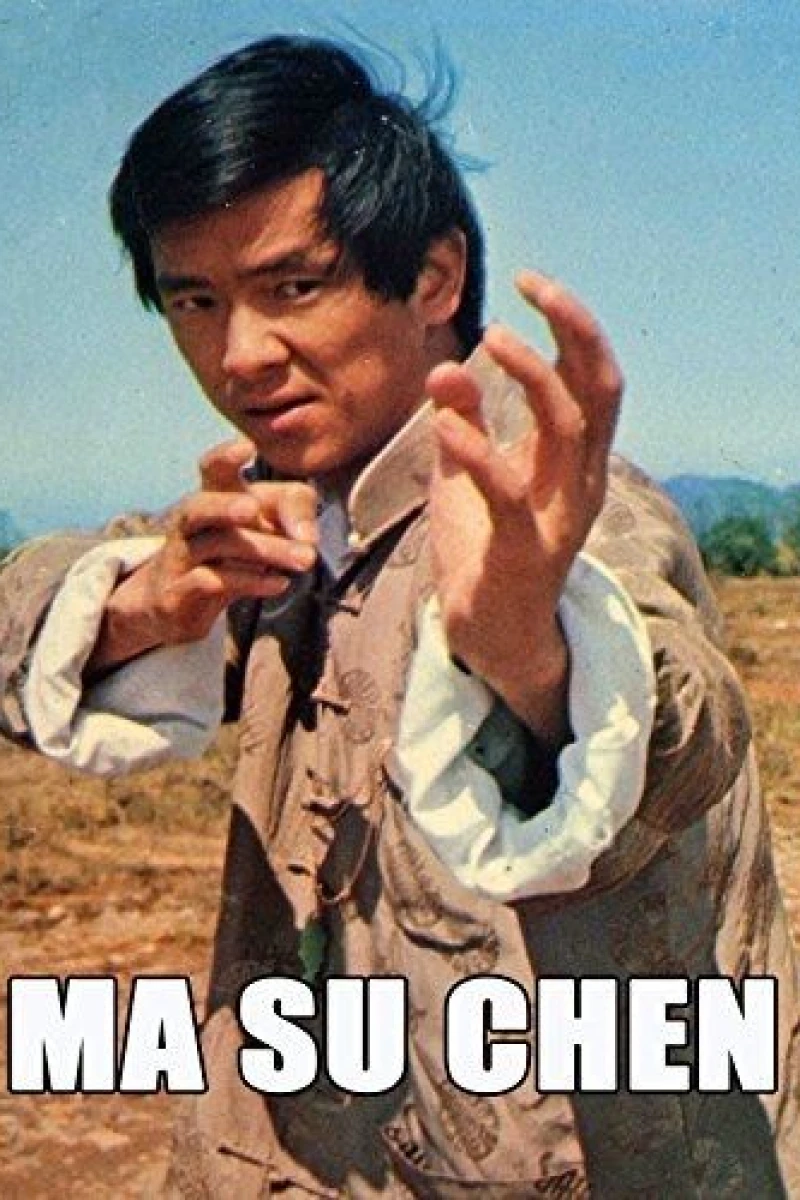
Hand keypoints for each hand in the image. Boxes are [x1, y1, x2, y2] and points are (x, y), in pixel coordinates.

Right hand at [87, 440, 317, 673]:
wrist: (173, 606)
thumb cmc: (226, 558)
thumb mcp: (260, 530)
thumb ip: (292, 515)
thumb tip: (309, 536)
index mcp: (212, 500)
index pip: (212, 470)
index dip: (225, 456)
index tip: (248, 447)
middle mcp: (191, 525)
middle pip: (199, 506)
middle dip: (225, 505)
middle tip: (252, 509)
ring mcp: (180, 560)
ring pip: (216, 547)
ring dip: (264, 550)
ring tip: (306, 558)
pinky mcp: (177, 595)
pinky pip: (208, 583)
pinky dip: (248, 582)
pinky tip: (280, 583)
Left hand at [426, 272, 621, 744]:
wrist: (489, 635)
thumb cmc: (482, 547)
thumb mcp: (466, 474)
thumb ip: (462, 422)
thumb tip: (445, 367)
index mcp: (573, 460)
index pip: (591, 379)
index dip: (571, 326)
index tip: (531, 281)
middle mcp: (581, 482)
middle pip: (600, 391)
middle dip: (575, 331)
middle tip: (534, 287)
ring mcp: (559, 518)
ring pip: (569, 431)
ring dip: (534, 377)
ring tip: (493, 339)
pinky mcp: (524, 553)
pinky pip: (508, 493)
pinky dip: (478, 451)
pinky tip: (446, 423)